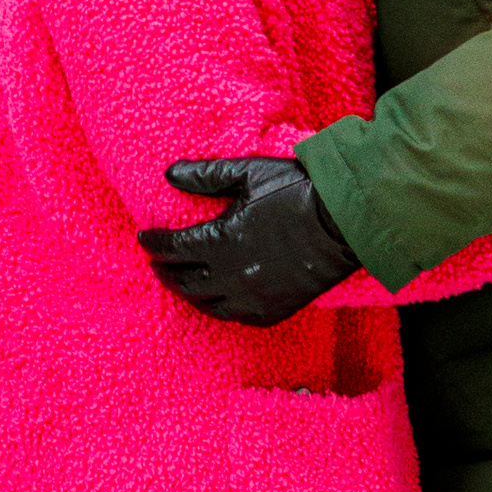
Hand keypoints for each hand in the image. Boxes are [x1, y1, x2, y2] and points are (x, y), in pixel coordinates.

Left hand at [139, 155, 363, 325]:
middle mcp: (231, 275)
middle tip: (157, 263)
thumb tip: (169, 175)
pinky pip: (237, 318)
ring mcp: (253, 297)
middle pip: (184, 281)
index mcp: (221, 240)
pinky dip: (220, 309)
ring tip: (182, 282)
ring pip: (207, 305)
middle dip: (165, 271)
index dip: (154, 243)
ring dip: (188, 294)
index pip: (172, 248)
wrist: (345, 220)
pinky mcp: (274, 310)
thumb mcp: (249, 173)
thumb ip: (205, 176)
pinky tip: (217, 299)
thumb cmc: (298, 191)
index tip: (145, 237)